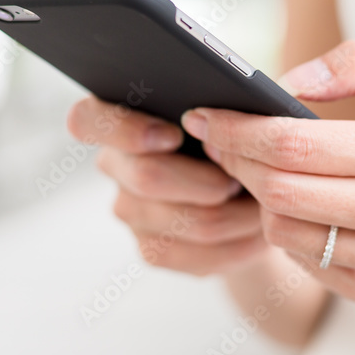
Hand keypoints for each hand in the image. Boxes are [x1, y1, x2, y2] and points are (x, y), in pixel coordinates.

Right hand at [67, 96, 268, 275]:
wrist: (245, 195)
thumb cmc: (235, 136)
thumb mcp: (234, 108)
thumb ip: (228, 100)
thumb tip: (247, 106)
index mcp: (119, 117)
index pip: (87, 120)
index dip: (124, 130)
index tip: (172, 135)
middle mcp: (115, 165)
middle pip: (149, 177)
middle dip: (210, 180)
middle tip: (244, 177)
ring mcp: (130, 211)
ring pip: (188, 221)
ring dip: (238, 215)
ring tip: (267, 203)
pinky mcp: (152, 250)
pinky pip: (199, 255)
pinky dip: (238, 244)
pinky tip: (258, 232)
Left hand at [181, 41, 354, 306]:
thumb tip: (286, 83)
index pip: (297, 144)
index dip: (239, 129)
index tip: (205, 115)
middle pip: (280, 190)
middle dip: (236, 160)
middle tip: (218, 139)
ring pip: (284, 231)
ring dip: (257, 196)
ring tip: (257, 168)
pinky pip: (305, 260)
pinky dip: (287, 229)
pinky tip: (292, 203)